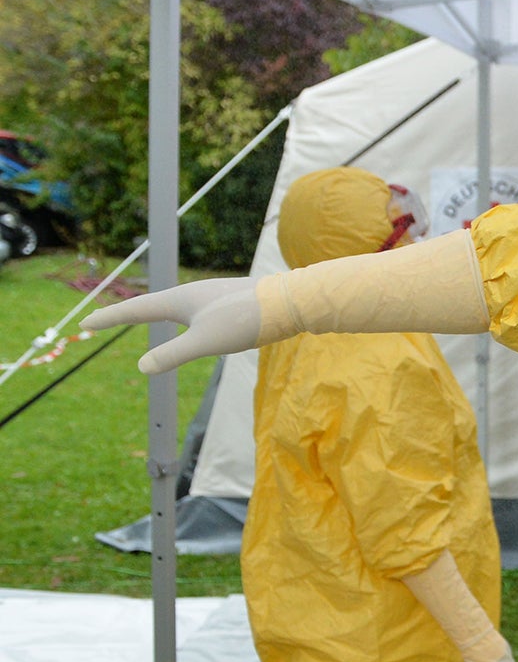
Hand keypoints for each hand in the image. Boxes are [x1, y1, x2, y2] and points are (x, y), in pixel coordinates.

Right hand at [81, 276, 262, 374]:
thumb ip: (173, 355)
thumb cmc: (246, 320)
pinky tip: (190, 320)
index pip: (134, 311)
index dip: (108, 319)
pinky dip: (177, 317)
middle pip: (148, 306)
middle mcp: (191, 294)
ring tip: (137, 316)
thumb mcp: (206, 342)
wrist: (290, 302)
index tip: (84, 323)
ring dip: (150, 313)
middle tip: (100, 322)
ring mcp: (210, 297)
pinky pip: (192, 311)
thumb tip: (143, 367)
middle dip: (124, 315)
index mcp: (179, 300)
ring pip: (172, 307)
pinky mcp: (227, 303)